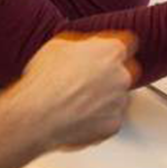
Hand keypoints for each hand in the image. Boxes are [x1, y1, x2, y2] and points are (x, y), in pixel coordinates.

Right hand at [8, 31, 138, 151]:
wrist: (38, 115)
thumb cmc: (45, 81)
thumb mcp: (58, 46)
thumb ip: (81, 44)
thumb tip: (84, 47)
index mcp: (111, 51)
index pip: (128, 43)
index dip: (114, 48)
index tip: (108, 51)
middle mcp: (122, 75)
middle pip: (126, 71)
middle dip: (112, 73)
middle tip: (89, 78)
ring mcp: (119, 101)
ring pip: (118, 97)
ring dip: (104, 97)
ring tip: (78, 100)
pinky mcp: (113, 124)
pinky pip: (110, 118)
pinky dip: (98, 118)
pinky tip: (79, 115)